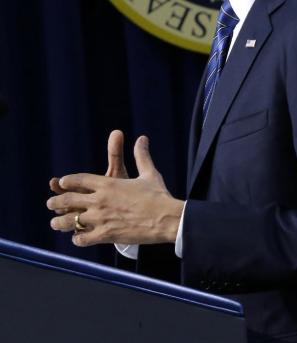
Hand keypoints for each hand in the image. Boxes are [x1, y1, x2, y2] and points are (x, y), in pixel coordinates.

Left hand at [47, 135, 183, 246]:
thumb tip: (142, 138)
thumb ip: (141, 156)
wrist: (167, 219)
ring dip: (59, 222)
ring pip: (69, 221)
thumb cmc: (159, 195)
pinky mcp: (105, 234)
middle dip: (55, 202)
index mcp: (108, 183)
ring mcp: (100, 218)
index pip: (78, 180)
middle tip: (50, 204)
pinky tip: (78, 237)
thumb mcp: (149, 173)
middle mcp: (100, 200)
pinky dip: (77, 238)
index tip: (61, 183)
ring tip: (56, 223)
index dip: (66, 182)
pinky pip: (81, 238)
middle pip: (67, 199)